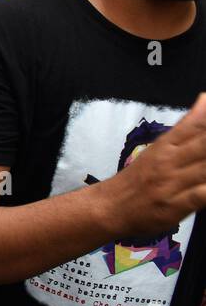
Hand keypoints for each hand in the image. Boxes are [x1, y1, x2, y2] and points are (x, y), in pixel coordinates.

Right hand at [103, 93, 205, 238]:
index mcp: (167, 144)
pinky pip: (203, 194)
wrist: (110, 207)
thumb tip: (205, 98)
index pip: (196, 124)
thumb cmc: (139, 178)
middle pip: (204, 143)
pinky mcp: (177, 204)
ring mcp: (174, 182)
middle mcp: (171, 160)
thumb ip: (187, 126)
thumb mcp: (159, 147)